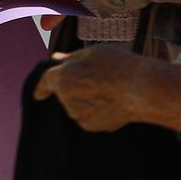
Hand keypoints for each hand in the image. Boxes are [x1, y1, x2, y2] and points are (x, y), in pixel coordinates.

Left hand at [33, 47, 151, 131]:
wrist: (142, 90)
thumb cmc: (118, 66)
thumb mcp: (92, 53)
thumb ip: (70, 58)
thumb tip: (55, 58)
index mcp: (62, 77)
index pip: (44, 81)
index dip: (41, 87)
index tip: (38, 94)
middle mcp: (66, 98)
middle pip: (64, 92)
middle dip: (75, 87)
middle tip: (97, 79)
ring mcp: (78, 114)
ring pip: (77, 105)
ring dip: (86, 100)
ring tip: (109, 90)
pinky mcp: (91, 126)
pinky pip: (89, 116)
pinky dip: (97, 111)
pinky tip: (112, 103)